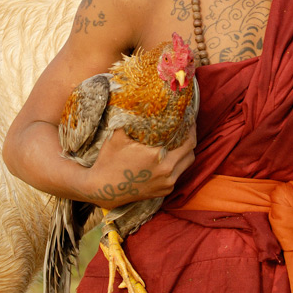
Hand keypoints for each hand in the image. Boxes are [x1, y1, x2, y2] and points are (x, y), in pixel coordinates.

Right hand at [80, 126, 196, 208]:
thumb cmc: (109, 160)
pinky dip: (177, 164)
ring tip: (179, 139)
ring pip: (186, 164)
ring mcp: (167, 184)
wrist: (102, 189)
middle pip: (190, 152)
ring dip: (185, 152)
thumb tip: (140, 100)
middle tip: (186, 126)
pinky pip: (178, 174)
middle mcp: (167, 173)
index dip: (191, 128)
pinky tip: (170, 155)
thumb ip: (130, 118)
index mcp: (160, 158)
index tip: (189, 117)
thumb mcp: (118, 135)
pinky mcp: (163, 191)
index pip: (188, 141)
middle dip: (190, 138)